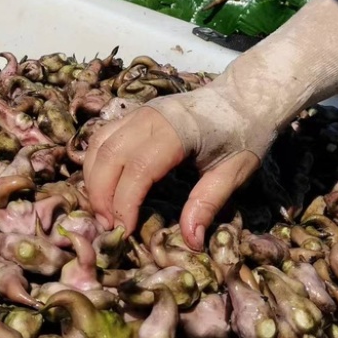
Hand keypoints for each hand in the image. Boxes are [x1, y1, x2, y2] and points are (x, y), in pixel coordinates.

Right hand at [84, 84, 273, 250]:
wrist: (244, 96)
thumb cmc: (243, 134)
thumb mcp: (235, 172)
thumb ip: (208, 204)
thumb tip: (191, 241)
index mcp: (177, 131)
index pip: (137, 169)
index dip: (125, 203)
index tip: (124, 231)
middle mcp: (149, 117)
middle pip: (108, 156)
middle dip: (101, 196)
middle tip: (108, 227)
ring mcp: (138, 112)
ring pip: (98, 145)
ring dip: (93, 180)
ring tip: (102, 211)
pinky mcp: (133, 114)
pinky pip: (102, 137)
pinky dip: (95, 163)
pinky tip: (102, 186)